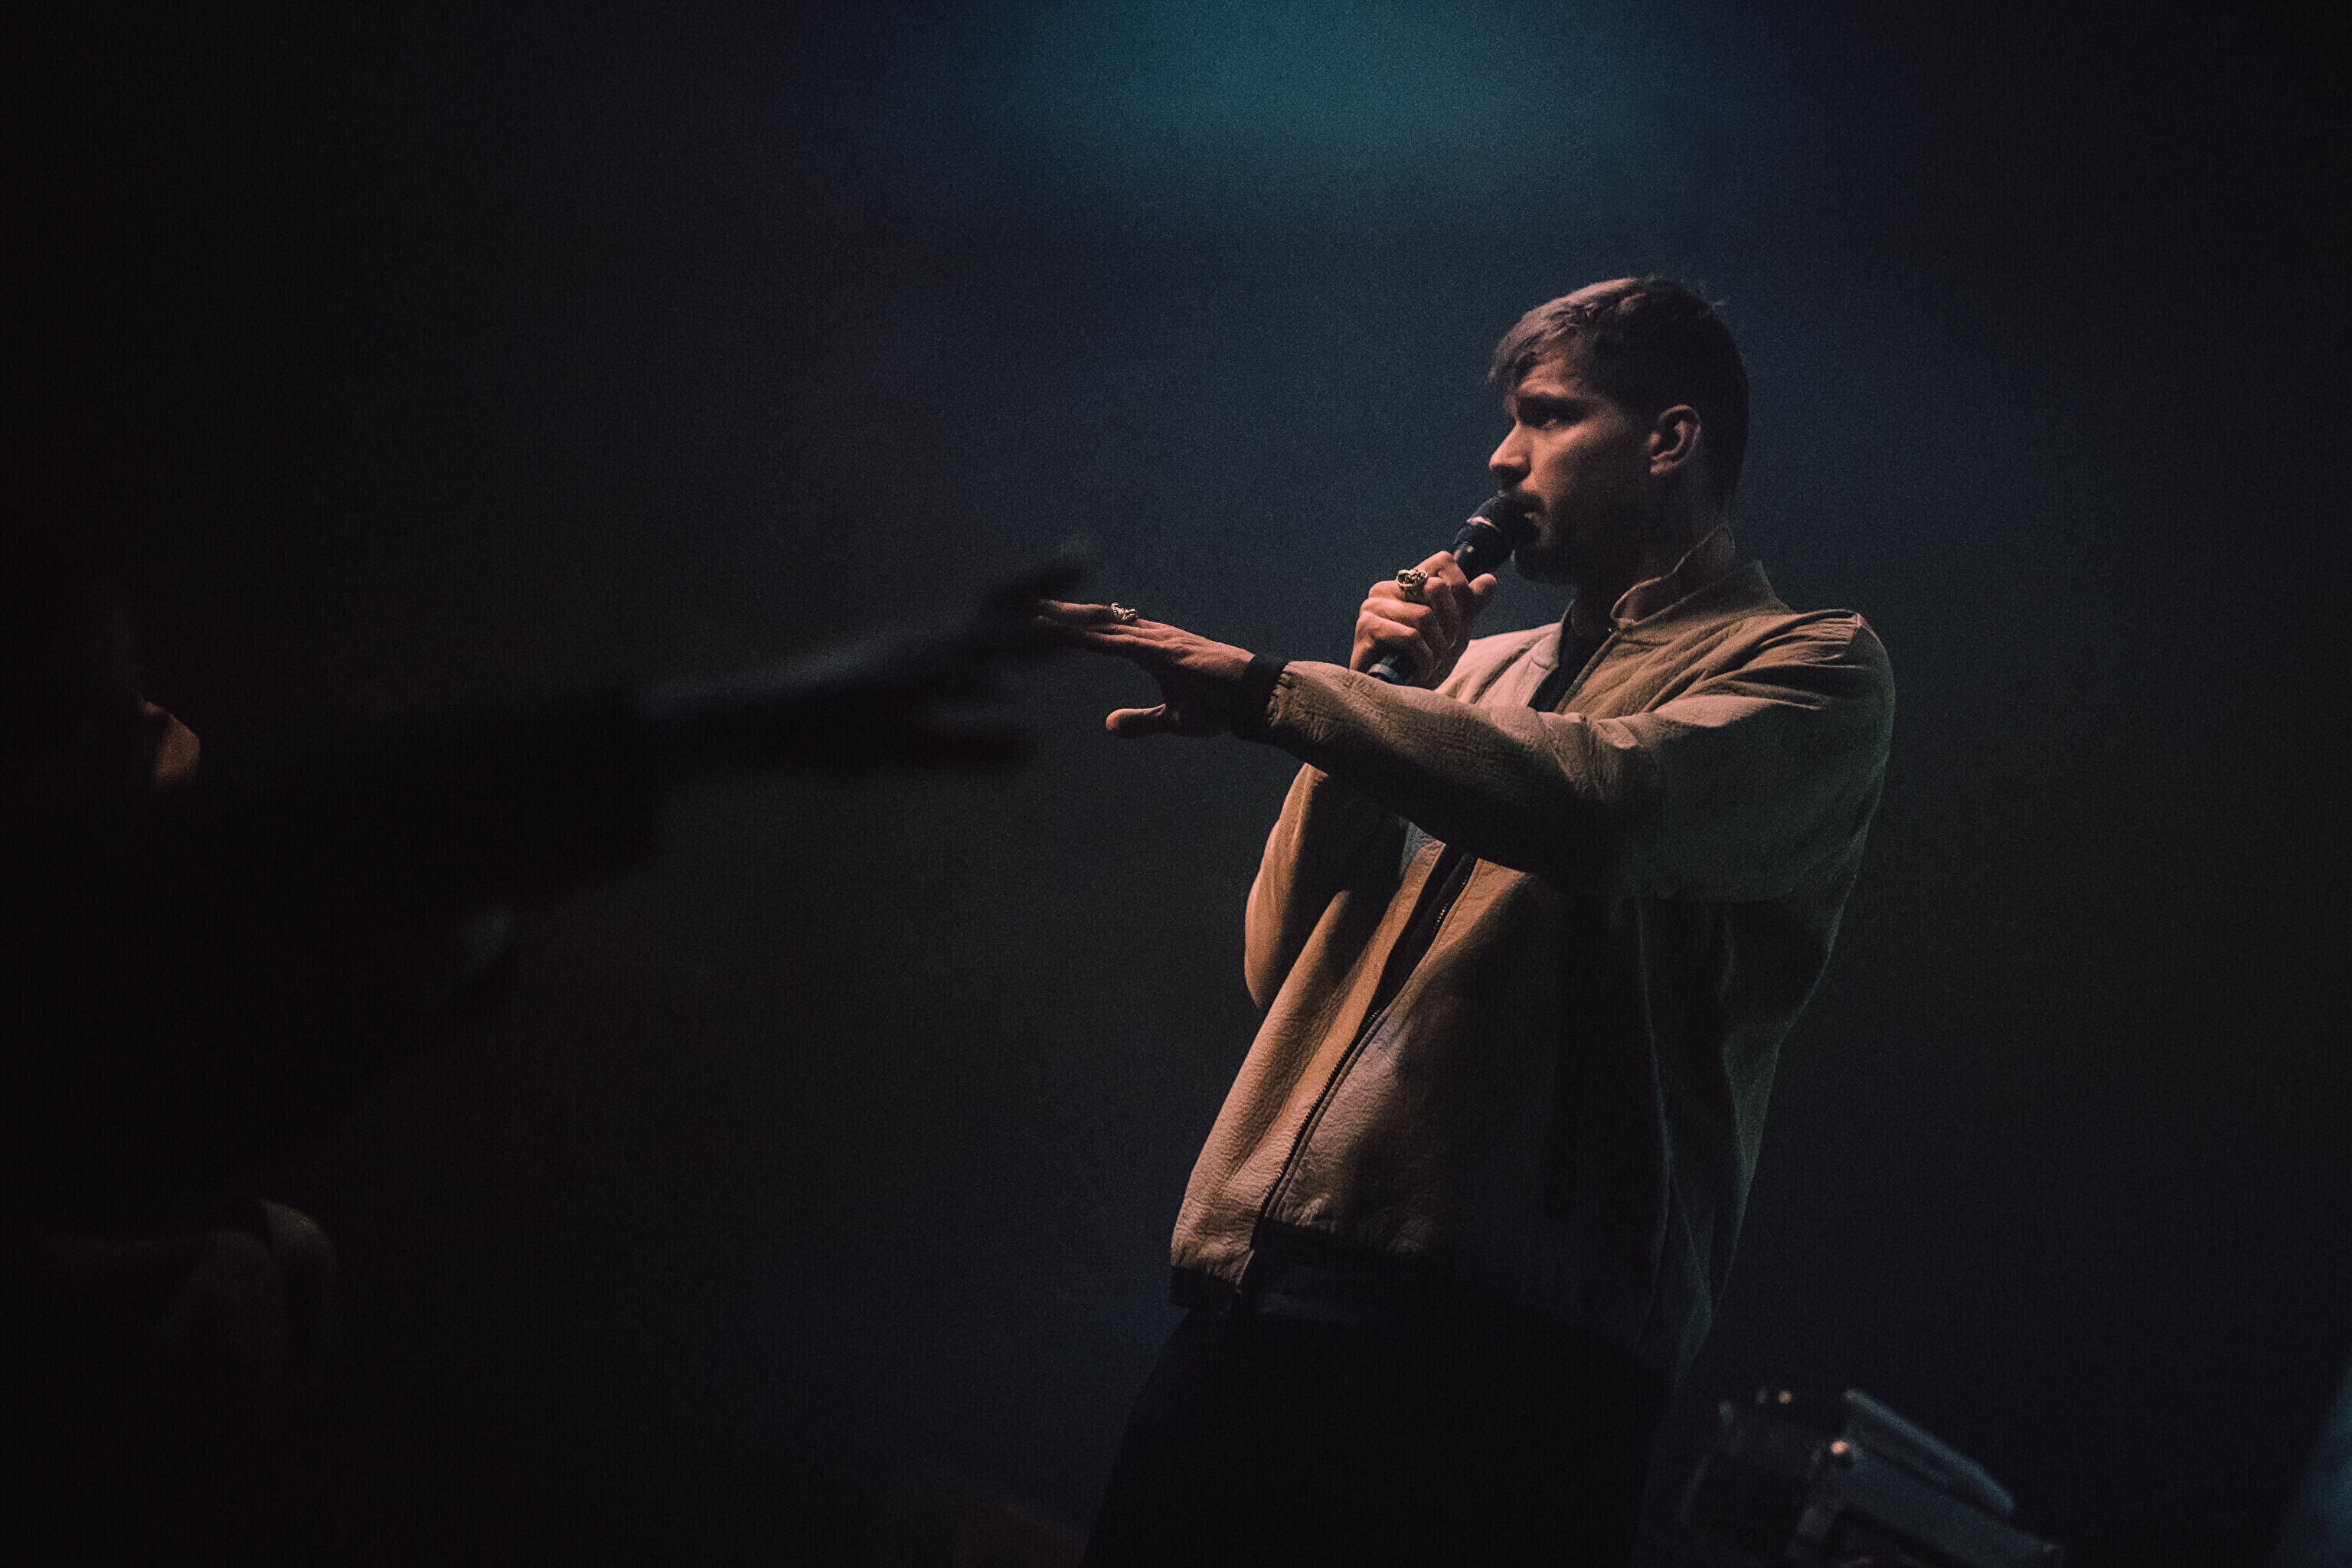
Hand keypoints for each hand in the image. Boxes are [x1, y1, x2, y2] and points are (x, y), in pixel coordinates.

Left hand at [1035, 601, 1255, 738]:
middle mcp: (1151, 636)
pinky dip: (1087, 637)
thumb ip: (1140, 721)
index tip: (1045, 619)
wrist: (1255, 699)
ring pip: (1102, 624)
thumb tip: (1108, 725)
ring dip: (1068, 618)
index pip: (1105, 632)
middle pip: (1098, 620)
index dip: (1075, 626)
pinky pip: (1116, 642)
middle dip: (1064, 612)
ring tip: (1034, 610)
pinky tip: (1064, 633)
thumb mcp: (1171, 721)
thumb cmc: (1221, 706)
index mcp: (1151, 649)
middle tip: (1028, 602)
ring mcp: (1156, 640)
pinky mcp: (1162, 651)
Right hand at [1351, 551, 1496, 686]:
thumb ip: (1471, 605)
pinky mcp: (1365, 628)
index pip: (1443, 562)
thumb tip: (1489, 580)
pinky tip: (1417, 671)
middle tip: (1446, 649)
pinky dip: (1423, 659)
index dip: (1461, 592)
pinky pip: (1410, 637)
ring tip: (1430, 663)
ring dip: (1437, 649)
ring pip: (1424, 616)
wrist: (1399, 698)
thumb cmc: (1423, 662)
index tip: (1457, 624)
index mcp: (1406, 582)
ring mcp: (1372, 606)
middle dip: (1452, 625)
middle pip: (1437, 588)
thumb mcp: (1456, 632)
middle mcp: (1386, 588)